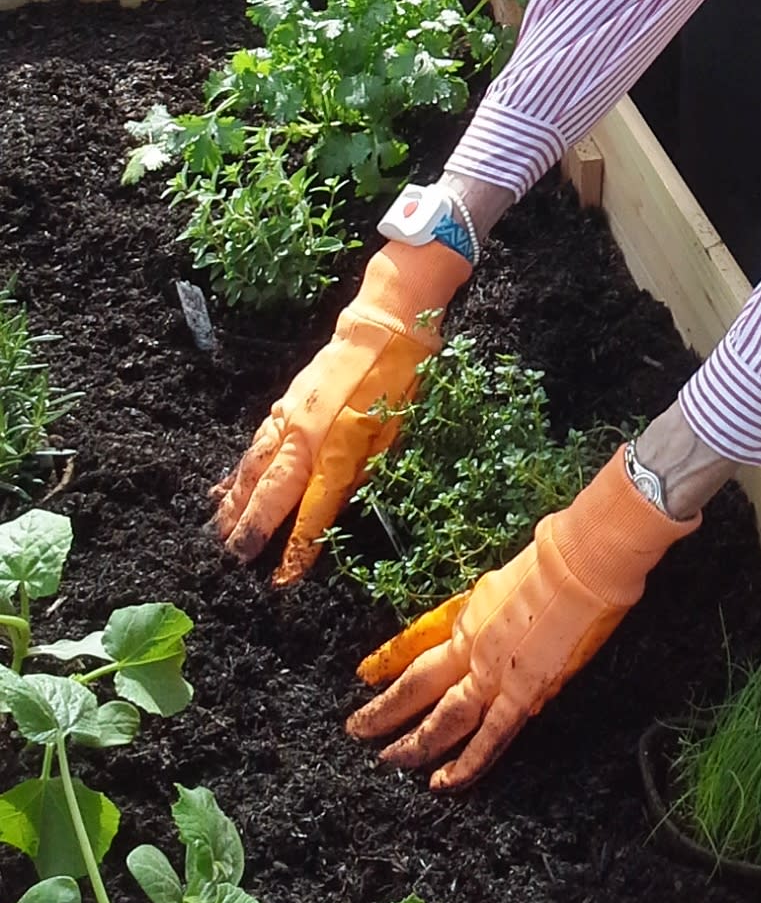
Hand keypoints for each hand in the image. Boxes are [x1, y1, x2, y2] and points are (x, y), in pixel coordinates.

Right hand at [211, 239, 468, 584]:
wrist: (383, 323)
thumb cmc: (400, 378)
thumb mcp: (396, 429)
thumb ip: (365, 469)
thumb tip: (338, 502)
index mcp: (337, 445)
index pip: (313, 508)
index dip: (297, 545)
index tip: (282, 578)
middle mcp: (305, 435)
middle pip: (272, 490)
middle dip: (251, 528)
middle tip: (232, 560)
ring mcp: (290, 417)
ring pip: (255, 467)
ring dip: (236, 501)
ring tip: (218, 532)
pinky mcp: (284, 404)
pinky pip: (256, 444)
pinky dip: (239, 468)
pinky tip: (225, 487)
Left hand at [347, 449, 698, 787]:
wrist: (584, 562)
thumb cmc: (556, 556)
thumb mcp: (507, 580)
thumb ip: (491, 611)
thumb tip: (488, 630)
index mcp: (468, 615)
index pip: (417, 644)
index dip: (388, 662)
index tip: (365, 674)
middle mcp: (472, 646)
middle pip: (418, 686)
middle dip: (386, 711)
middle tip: (360, 731)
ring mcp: (495, 674)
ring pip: (445, 719)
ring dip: (416, 743)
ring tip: (392, 762)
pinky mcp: (524, 695)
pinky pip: (490, 738)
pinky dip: (467, 763)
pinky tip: (445, 782)